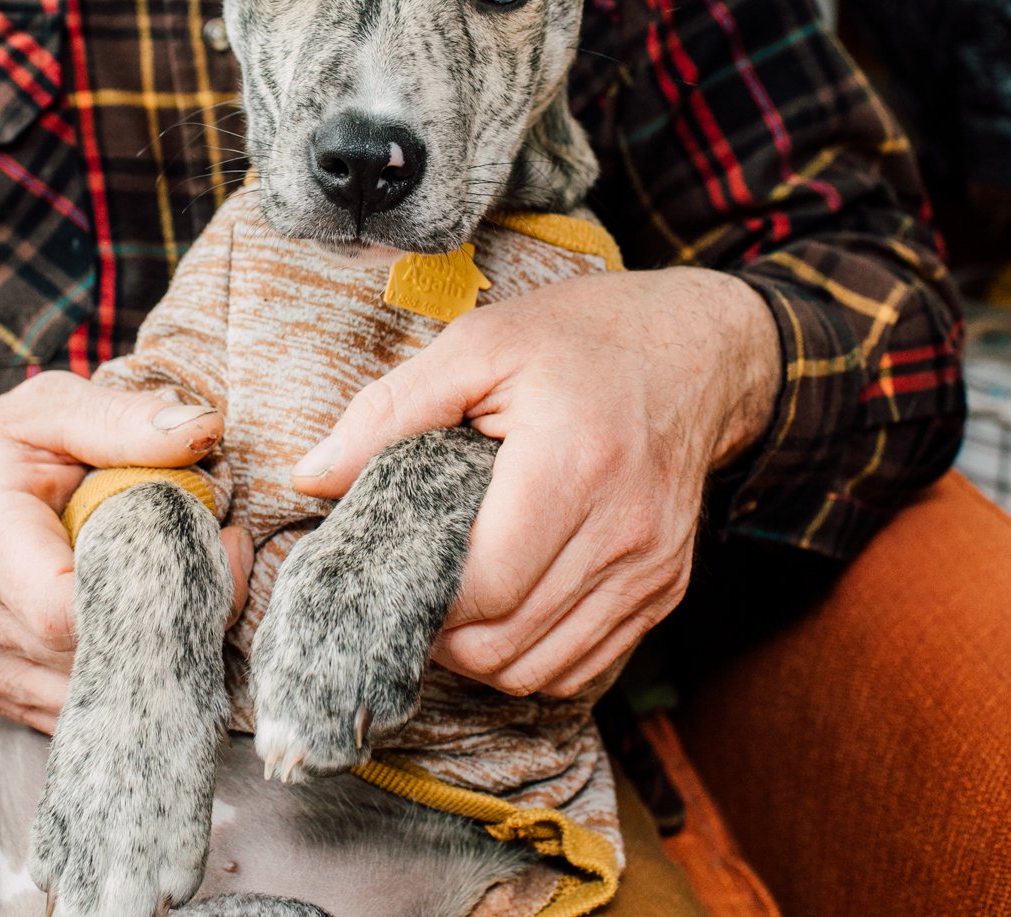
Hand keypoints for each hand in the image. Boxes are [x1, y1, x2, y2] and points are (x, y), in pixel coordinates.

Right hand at [0, 371, 252, 731]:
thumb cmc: (3, 451)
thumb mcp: (52, 408)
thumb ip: (121, 420)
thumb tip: (203, 429)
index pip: (64, 610)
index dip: (153, 592)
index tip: (214, 537)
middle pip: (103, 658)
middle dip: (186, 612)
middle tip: (228, 550)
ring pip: (112, 693)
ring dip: (176, 645)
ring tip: (197, 575)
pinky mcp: (16, 698)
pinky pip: (101, 705)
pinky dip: (148, 668)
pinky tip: (162, 614)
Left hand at [290, 269, 779, 697]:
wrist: (699, 352)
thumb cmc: (582, 340)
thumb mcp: (478, 345)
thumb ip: (388, 411)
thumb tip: (310, 478)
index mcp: (574, 464)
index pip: (483, 589)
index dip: (420, 599)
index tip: (386, 571)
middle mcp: (625, 530)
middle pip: (505, 644)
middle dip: (440, 635)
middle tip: (409, 590)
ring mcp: (653, 569)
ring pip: (542, 671)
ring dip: (483, 655)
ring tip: (452, 602)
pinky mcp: (666, 590)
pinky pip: (583, 665)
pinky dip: (532, 656)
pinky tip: (505, 608)